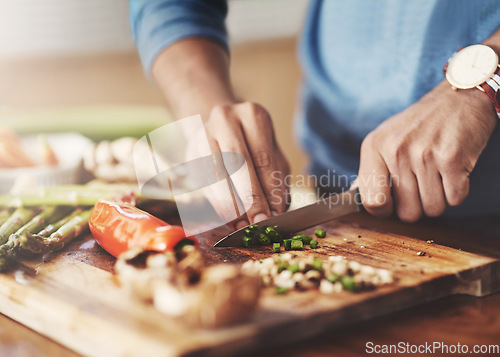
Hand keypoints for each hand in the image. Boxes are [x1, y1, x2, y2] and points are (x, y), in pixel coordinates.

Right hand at [187, 102, 289, 227]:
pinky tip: (229, 219)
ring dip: (230, 205)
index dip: (267, 190)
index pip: (262, 157)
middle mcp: (225, 120)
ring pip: (216, 174)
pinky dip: (218, 204)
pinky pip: (204, 182)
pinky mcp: (190, 152)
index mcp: (253, 116)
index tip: (272, 216)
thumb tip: (275, 212)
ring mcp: (204, 134)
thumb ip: (275, 182)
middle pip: (237, 163)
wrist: (220, 127)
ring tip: (242, 226)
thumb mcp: (272, 157)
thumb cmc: (253, 146)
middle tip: (258, 222)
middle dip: (249, 198)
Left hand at [358, 82, 496, 221]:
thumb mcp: (386, 139)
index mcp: (373, 146)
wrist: (458, 97)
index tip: (394, 205)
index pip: (372, 202)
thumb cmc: (419, 125)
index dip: (385, 211)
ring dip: (439, 199)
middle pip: (407, 213)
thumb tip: (365, 202)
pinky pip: (455, 199)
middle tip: (422, 185)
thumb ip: (374, 170)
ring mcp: (423, 155)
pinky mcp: (451, 158)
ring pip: (432, 209)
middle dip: (418, 206)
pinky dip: (457, 191)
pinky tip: (453, 170)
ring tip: (437, 175)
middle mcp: (395, 151)